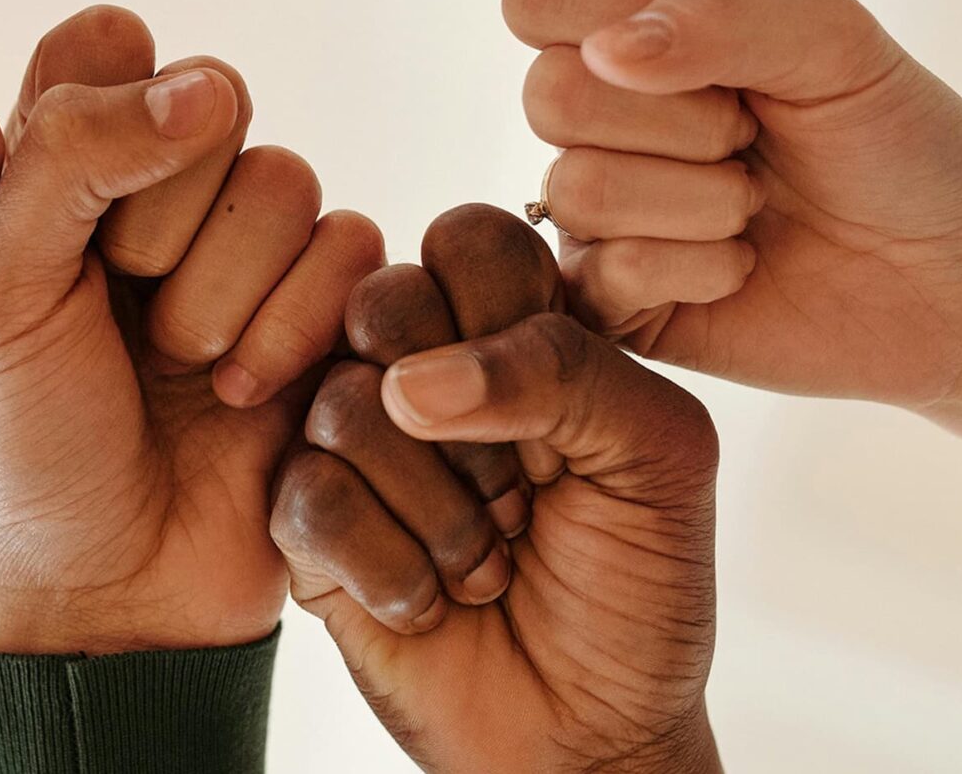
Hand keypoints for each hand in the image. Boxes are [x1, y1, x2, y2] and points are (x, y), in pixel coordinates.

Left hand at [0, 6, 384, 652]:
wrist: (112, 599)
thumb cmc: (29, 449)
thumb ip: (70, 155)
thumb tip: (204, 86)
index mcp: (58, 165)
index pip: (110, 44)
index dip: (102, 123)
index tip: (66, 224)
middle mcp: (158, 191)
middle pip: (211, 103)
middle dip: (163, 226)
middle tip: (122, 318)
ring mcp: (248, 250)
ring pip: (285, 177)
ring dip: (228, 291)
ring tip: (183, 370)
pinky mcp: (330, 309)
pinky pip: (353, 247)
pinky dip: (296, 328)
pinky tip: (245, 396)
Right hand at [274, 219, 721, 772]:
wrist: (593, 735)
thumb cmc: (636, 589)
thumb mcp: (659, 455)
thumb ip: (567, 368)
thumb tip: (412, 381)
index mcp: (508, 326)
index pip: (470, 237)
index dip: (505, 316)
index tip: (562, 413)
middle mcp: (419, 369)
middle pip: (386, 302)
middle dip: (476, 428)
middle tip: (524, 496)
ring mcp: (351, 444)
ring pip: (345, 407)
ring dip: (444, 515)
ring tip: (486, 565)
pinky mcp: (302, 526)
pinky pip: (310, 498)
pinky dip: (394, 568)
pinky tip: (432, 604)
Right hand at [505, 0, 961, 406]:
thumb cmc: (904, 143)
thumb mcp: (833, 41)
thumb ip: (717, 20)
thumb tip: (604, 51)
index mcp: (636, 31)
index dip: (605, 21)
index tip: (705, 52)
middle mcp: (601, 117)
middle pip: (547, 94)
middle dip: (681, 121)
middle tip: (750, 137)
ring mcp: (601, 214)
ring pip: (581, 188)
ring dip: (701, 202)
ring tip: (755, 206)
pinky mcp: (614, 305)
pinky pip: (608, 274)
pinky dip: (699, 267)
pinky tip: (743, 265)